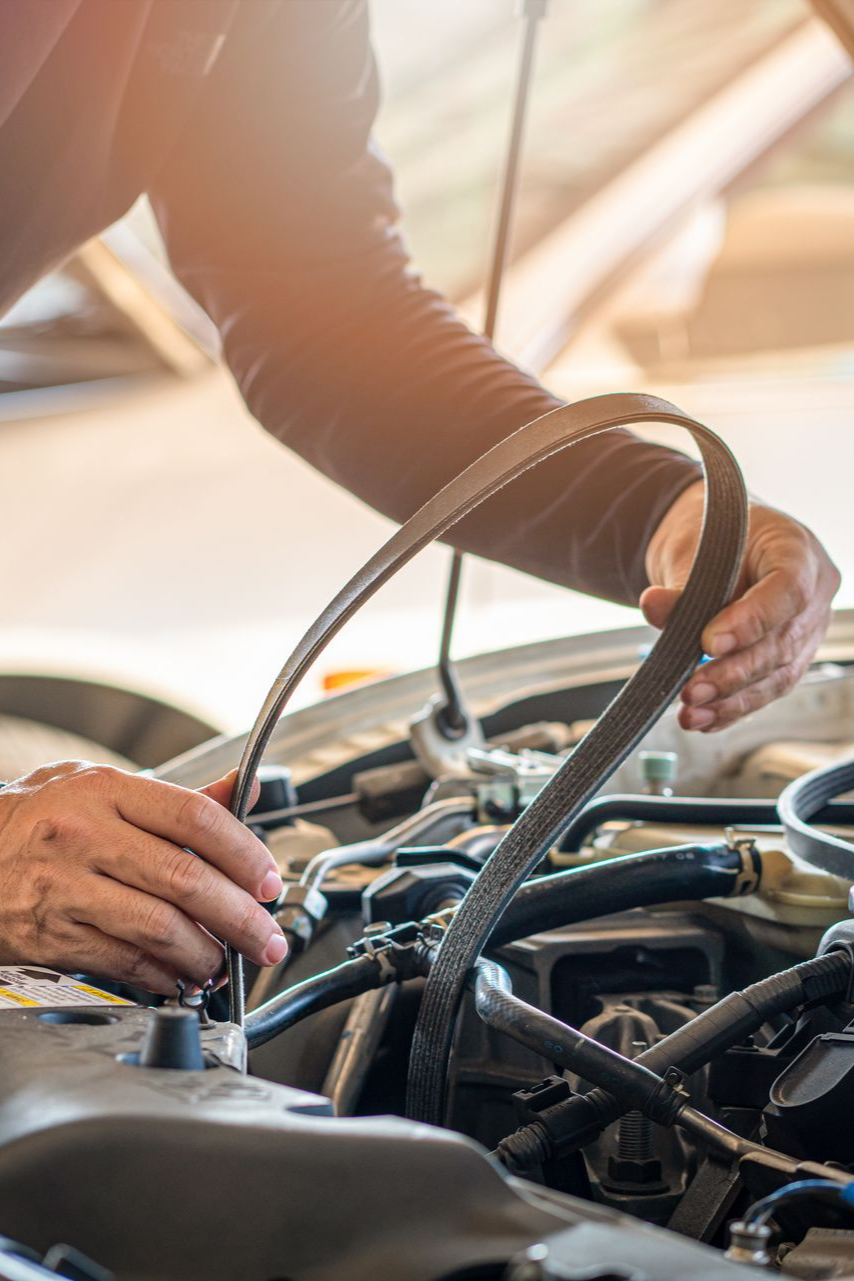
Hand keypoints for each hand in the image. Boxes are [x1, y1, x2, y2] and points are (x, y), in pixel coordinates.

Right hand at [0, 762, 286, 994]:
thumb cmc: (37, 818)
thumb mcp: (99, 787)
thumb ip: (174, 796)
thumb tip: (240, 790)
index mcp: (106, 791)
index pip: (194, 818)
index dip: (243, 852)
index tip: (268, 880)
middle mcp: (85, 837)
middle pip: (185, 880)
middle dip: (240, 916)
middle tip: (266, 937)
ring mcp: (66, 889)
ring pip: (158, 929)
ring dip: (206, 954)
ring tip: (226, 962)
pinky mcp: (52, 937)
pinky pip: (124, 962)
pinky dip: (163, 976)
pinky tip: (181, 976)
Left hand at [641, 480, 839, 732]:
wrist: (720, 547)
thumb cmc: (714, 539)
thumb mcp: (693, 550)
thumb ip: (680, 584)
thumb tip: (653, 606)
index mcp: (798, 551)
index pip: (787, 590)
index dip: (751, 621)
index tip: (709, 643)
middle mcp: (814, 594)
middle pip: (782, 642)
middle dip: (734, 673)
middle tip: (691, 690)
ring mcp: (808, 630)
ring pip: (778, 674)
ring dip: (732, 699)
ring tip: (691, 713)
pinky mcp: (791, 659)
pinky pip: (767, 689)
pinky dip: (733, 708)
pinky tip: (704, 720)